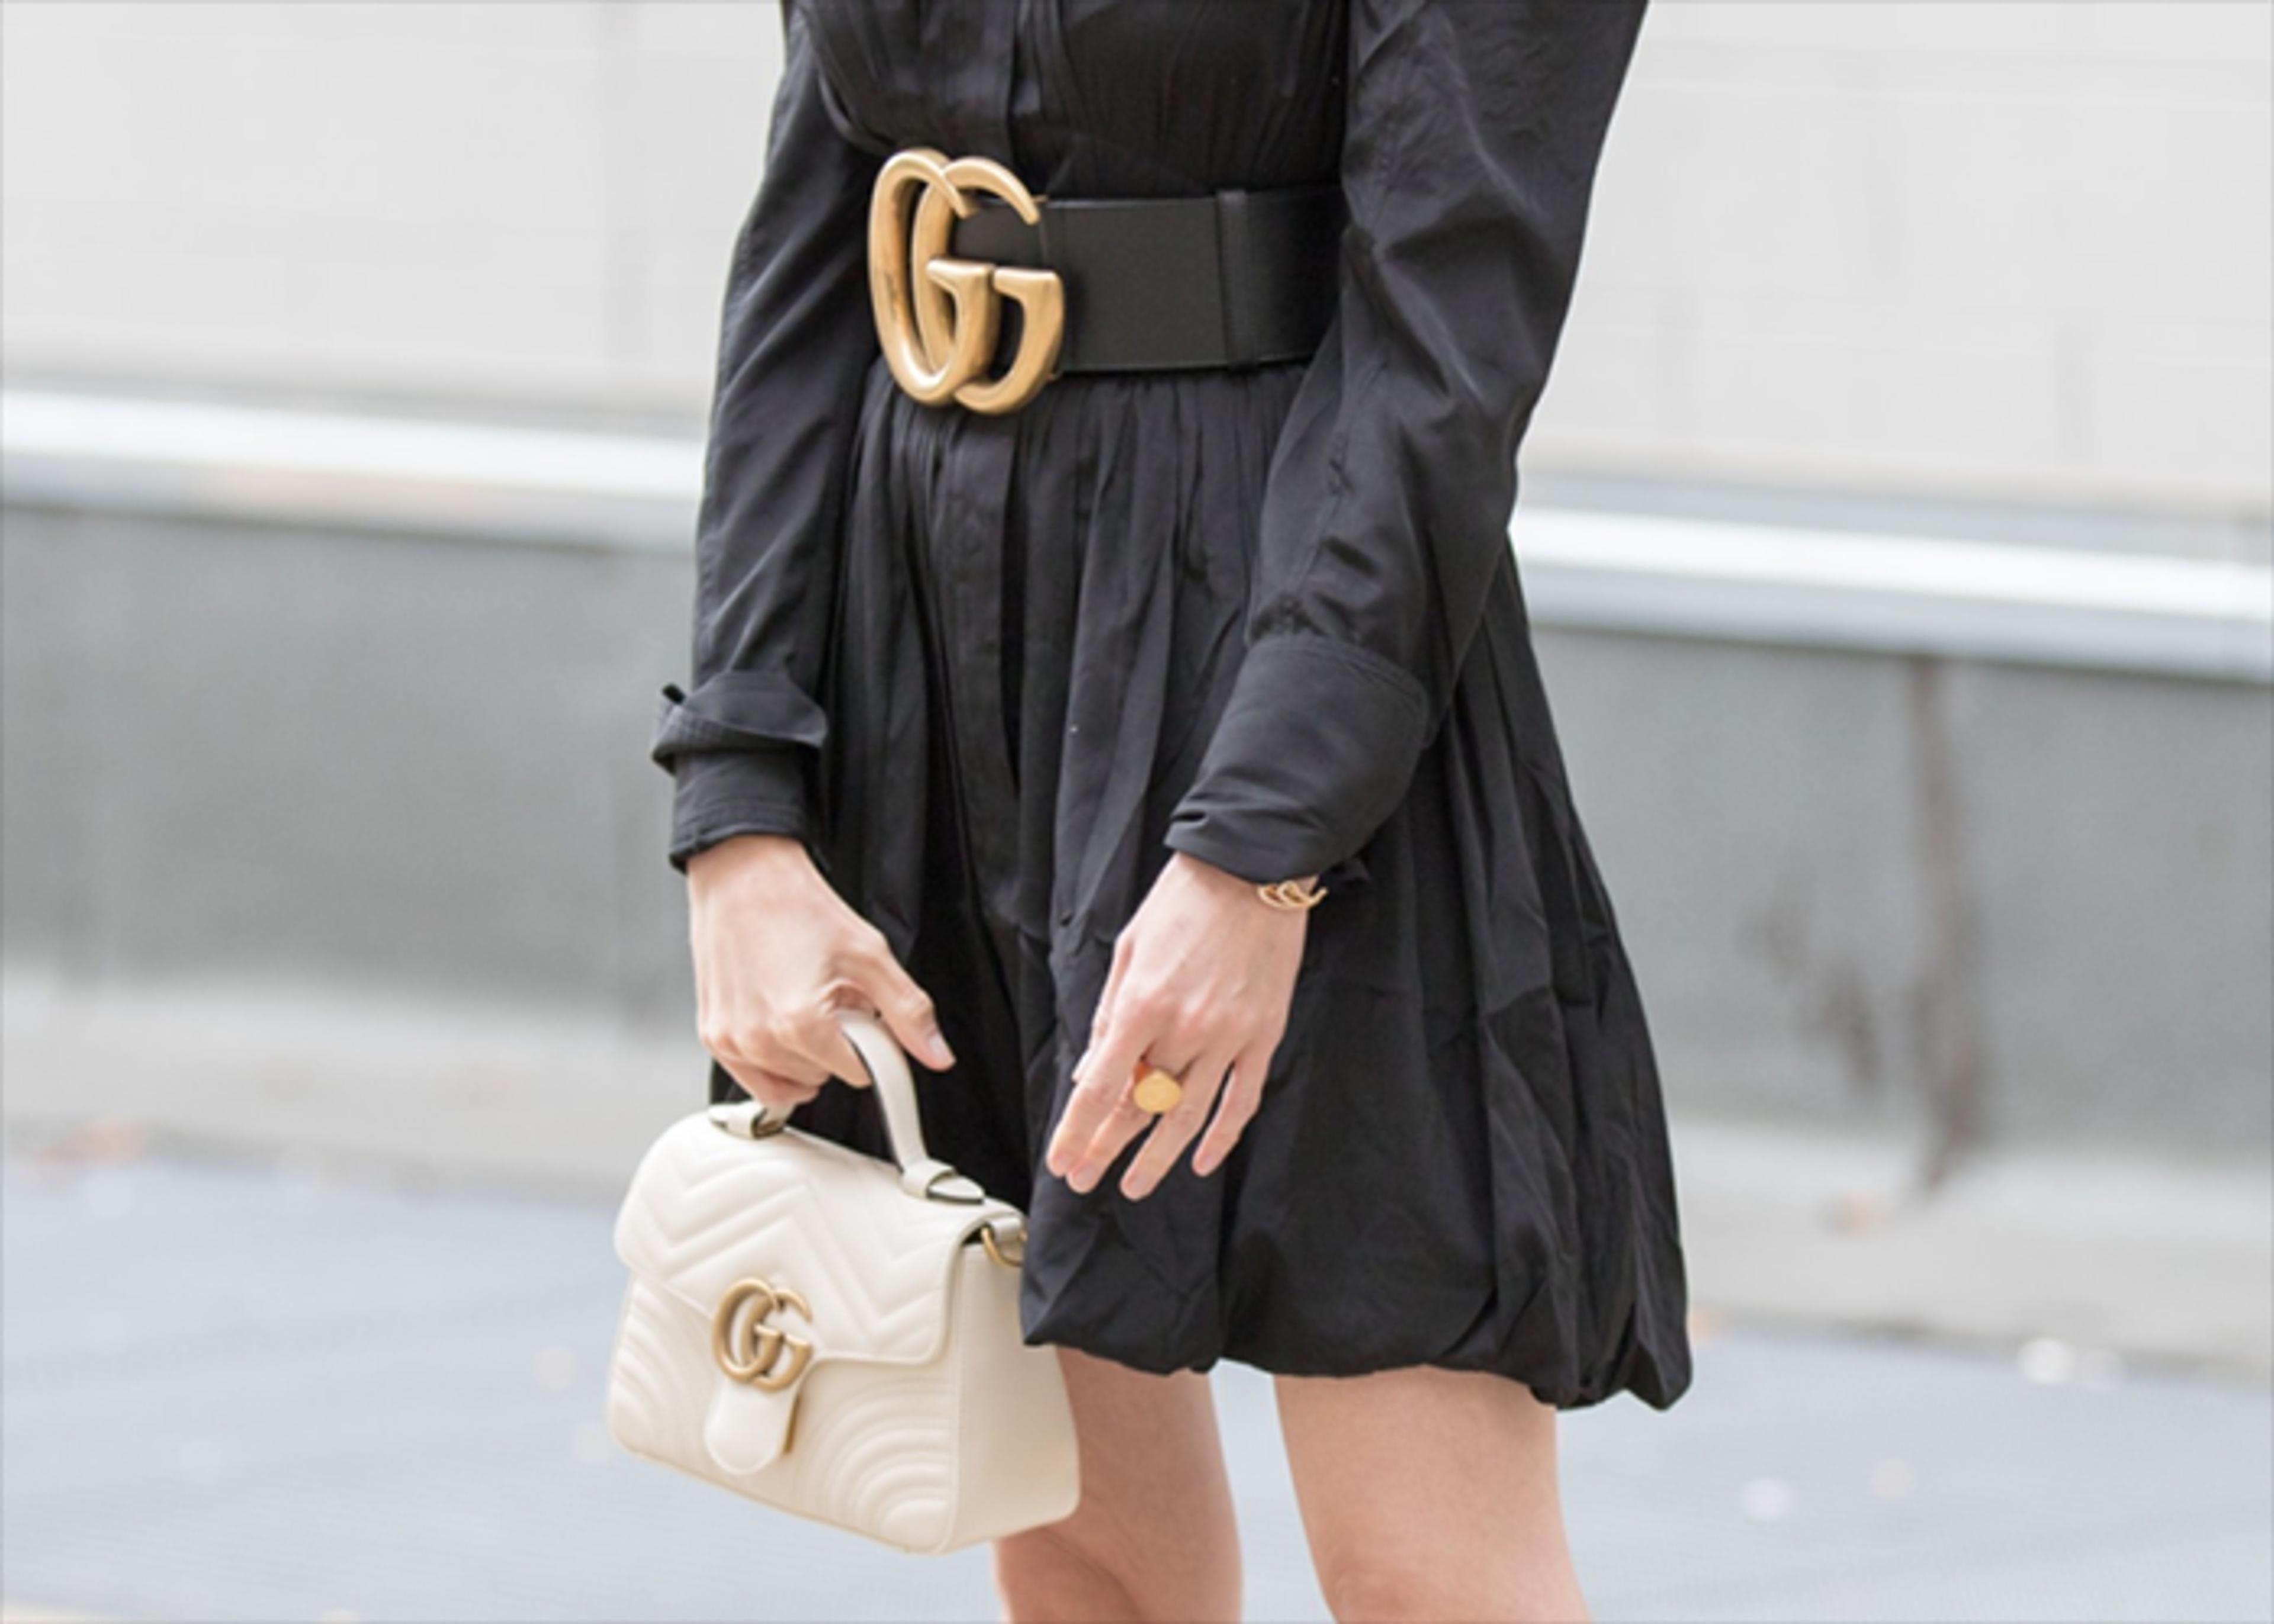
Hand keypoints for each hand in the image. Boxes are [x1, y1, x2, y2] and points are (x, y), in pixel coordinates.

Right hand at [686, 833, 956, 1113]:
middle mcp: (759, 1039)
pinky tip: (781, 1024)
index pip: (858, 1073)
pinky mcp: (714, 1037)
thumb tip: (935, 1053)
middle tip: (832, 998)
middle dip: (837, 1045)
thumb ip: (908, 1012)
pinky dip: (775, 1064)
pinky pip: (756, 1080)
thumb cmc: (796, 906)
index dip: (870, 1044)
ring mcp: (731, 1042)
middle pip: (824, 1077)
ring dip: (805, 1054)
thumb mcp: (869, 954)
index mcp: (800, 1023)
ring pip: (791, 1082)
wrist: (743, 877)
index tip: (864, 1016)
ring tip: (804, 1003)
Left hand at [1044, 851, 1309, 1199]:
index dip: (1078, 1132)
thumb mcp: (1127, 950)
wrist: (1251, 868)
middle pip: (1140, 1108)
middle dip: (1106, 1149)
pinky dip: (1222, 1136)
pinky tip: (1202, 1162)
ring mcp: (1229, 1036)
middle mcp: (1185, 1028)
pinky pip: (1242, 1099)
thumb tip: (1092, 1073)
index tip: (1062, 1162)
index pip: (1102, 1089)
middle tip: (1085, 1180)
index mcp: (1142, 1004)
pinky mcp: (1262, 1034)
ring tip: (1134, 1187)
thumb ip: (1108, 1015)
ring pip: (1189, 1115)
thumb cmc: (1182, 902)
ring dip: (1158, 1158)